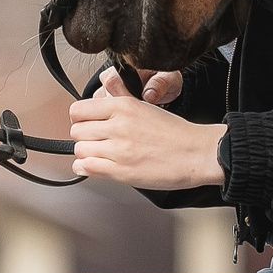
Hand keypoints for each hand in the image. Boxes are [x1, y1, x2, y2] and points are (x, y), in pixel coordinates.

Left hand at [70, 67, 222, 188]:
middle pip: (76, 131)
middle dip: (84, 137)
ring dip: (87, 154)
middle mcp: (118, 125)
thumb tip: (97, 100)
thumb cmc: (174, 133)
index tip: (88, 124)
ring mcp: (119, 149)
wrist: (195, 153)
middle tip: (97, 141)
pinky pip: (86, 168)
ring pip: (80, 150)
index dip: (81, 119)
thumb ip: (118, 103)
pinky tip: (96, 166)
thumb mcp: (144, 106)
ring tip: (102, 155)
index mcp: (123, 106)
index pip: (78, 110)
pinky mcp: (121, 171)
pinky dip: (86, 168)